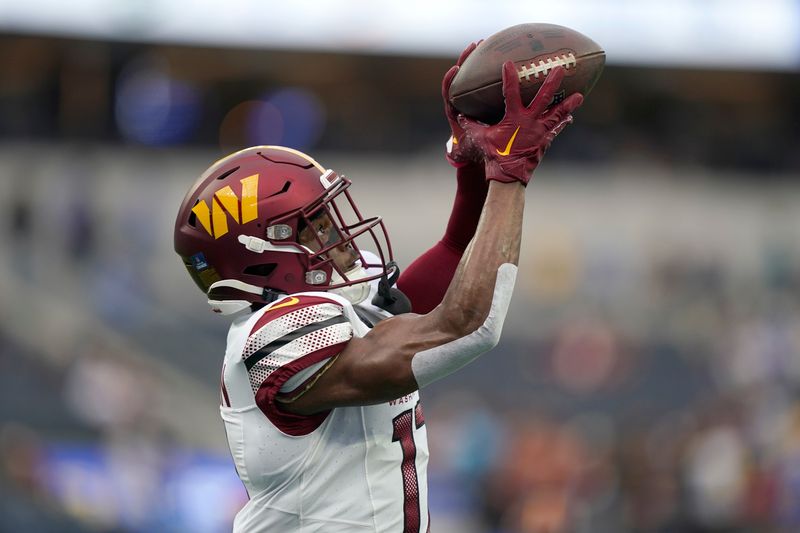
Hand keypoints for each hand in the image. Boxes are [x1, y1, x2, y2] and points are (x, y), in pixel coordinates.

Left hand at [443, 41, 481, 166]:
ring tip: (487, 43)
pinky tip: (502, 57)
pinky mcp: (481, 96)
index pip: (448, 90)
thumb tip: (452, 154)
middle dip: (466, 58)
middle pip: (460, 75)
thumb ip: (457, 150)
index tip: (454, 69)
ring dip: (478, 57)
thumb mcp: (464, 149)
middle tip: (475, 44)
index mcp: (454, 110)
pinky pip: (483, 78)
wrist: (475, 150)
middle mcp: (461, 101)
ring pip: (472, 72)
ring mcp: (471, 96)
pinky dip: (489, 67)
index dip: (449, 80)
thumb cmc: (468, 150)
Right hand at [457, 61, 583, 184]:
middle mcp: (530, 122)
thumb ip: (472, 125)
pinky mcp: (545, 141)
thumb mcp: (481, 138)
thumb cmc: (494, 156)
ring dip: (568, 104)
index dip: (510, 77)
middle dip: (552, 82)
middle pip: (544, 98)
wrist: (509, 175)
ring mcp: (540, 132)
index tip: (509, 63)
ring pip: (557, 114)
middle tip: (561, 68)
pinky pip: (556, 130)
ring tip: (580, 95)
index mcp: (513, 118)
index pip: (511, 92)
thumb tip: (459, 115)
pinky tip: (570, 117)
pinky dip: (563, 122)